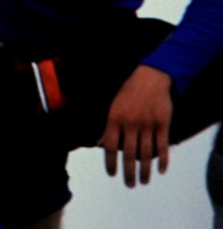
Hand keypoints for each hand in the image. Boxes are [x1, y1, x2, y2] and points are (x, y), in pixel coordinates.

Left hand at [99, 65, 172, 187]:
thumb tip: (99, 144)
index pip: (111, 146)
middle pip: (129, 154)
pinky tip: (161, 171)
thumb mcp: (113, 106)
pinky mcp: (163, 123)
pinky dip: (163, 160)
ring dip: (145, 170)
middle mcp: (131, 123)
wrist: (151, 77)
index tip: (112, 174)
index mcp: (115, 118)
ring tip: (144, 182)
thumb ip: (108, 127)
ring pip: (146, 153)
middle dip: (129, 172)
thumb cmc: (128, 93)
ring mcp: (148, 124)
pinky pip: (163, 145)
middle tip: (130, 185)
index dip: (111, 162)